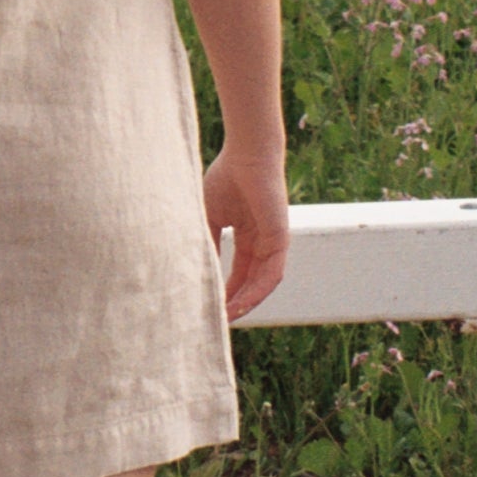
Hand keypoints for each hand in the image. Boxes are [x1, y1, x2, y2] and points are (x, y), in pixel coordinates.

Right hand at [203, 144, 290, 320]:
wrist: (246, 154)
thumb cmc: (227, 177)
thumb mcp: (210, 217)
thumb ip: (207, 243)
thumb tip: (196, 271)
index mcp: (247, 235)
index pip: (238, 272)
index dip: (226, 291)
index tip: (211, 308)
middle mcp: (263, 242)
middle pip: (251, 282)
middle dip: (235, 303)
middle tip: (217, 322)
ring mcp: (274, 241)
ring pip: (262, 283)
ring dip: (246, 303)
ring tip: (227, 318)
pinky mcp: (280, 238)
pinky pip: (271, 274)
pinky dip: (257, 291)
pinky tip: (242, 304)